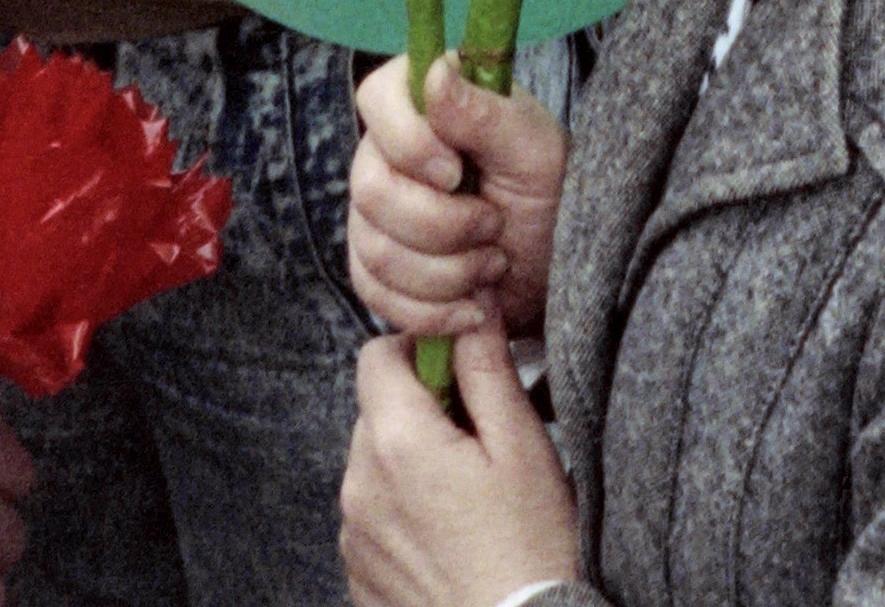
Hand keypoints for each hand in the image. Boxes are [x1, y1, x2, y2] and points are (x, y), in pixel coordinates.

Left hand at [341, 319, 577, 606]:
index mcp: (397, 443)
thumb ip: (485, 366)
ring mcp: (354, 538)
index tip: (461, 373)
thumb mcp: (520, 442)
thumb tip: (471, 308)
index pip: (375, 355)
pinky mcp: (359, 576)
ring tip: (466, 493)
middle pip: (375, 410)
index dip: (419, 351)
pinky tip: (449, 534)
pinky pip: (371, 517)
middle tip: (476, 438)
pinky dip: (401, 511)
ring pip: (372, 464)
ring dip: (408, 461)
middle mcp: (359, 487)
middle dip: (419, 408)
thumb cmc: (530, 546)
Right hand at [350, 51, 565, 342]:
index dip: (409, 142)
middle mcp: (386, 152)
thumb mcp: (533, 150)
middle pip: (371, 191)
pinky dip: (433, 310)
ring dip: (447, 273)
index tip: (457, 171)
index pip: (376, 97)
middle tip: (494, 224)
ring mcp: (373, 214)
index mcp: (423, 101)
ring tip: (493, 264)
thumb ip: (483, 112)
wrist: (550, 268)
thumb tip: (436, 71)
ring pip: (376, 252)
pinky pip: (377, 297)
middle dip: (444, 225)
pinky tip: (474, 305)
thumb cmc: (547, 192)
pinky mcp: (373, 270)